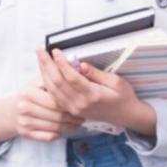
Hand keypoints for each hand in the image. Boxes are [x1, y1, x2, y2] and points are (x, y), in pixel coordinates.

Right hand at [0, 77, 83, 143]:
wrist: (11, 112)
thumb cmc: (30, 95)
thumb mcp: (37, 82)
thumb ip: (51, 77)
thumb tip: (72, 67)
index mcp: (28, 93)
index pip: (55, 100)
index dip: (69, 103)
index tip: (80, 105)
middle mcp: (24, 108)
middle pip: (56, 115)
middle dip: (72, 117)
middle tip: (82, 116)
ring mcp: (24, 122)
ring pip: (54, 127)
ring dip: (69, 126)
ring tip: (77, 123)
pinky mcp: (26, 134)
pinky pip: (48, 137)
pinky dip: (59, 134)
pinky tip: (66, 129)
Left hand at [37, 50, 153, 137]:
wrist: (126, 115)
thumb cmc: (123, 97)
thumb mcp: (116, 81)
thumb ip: (97, 74)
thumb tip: (82, 64)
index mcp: (92, 95)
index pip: (71, 77)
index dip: (61, 63)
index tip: (55, 51)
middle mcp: (80, 103)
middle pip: (57, 83)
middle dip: (47, 65)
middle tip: (40, 51)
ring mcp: (74, 109)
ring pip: (53, 90)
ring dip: (44, 74)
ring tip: (40, 59)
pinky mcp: (72, 111)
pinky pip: (55, 97)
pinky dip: (48, 85)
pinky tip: (45, 74)